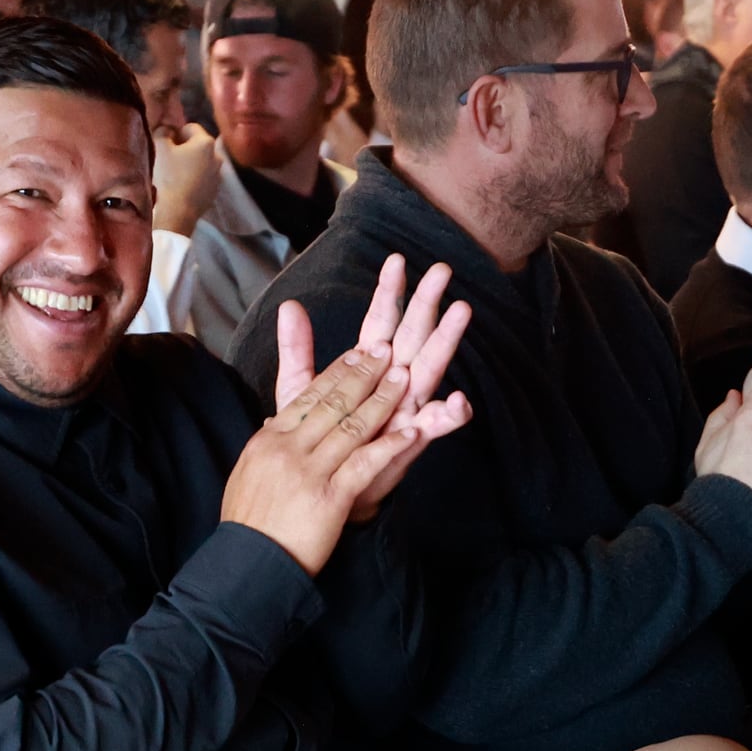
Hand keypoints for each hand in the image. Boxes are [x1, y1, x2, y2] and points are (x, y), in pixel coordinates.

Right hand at [153, 123, 220, 236]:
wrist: (179, 210)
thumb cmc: (169, 176)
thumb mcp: (160, 148)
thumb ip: (163, 132)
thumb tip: (168, 130)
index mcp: (206, 142)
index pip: (190, 127)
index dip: (176, 133)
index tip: (167, 145)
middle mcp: (218, 155)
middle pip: (198, 144)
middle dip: (185, 148)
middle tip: (170, 158)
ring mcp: (219, 174)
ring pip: (202, 161)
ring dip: (191, 162)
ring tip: (177, 173)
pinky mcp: (216, 189)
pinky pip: (205, 176)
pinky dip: (196, 176)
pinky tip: (184, 185)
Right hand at [221, 340, 423, 572]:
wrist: (246, 565)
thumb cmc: (249, 525)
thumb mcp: (248, 472)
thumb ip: (268, 445)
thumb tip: (274, 424)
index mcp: (268, 440)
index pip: (307, 395)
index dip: (337, 371)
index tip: (359, 352)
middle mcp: (287, 448)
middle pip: (331, 401)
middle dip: (363, 373)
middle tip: (386, 350)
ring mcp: (309, 472)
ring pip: (351, 425)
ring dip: (382, 399)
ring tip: (404, 378)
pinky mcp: (329, 498)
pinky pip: (364, 463)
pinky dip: (389, 444)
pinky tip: (410, 430)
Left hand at [270, 252, 473, 521]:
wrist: (322, 490)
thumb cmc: (318, 440)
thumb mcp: (301, 391)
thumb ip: (298, 350)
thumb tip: (290, 306)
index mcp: (368, 367)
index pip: (380, 321)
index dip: (388, 292)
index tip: (396, 260)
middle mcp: (393, 382)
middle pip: (412, 335)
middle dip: (427, 304)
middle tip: (442, 270)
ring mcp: (406, 408)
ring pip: (431, 369)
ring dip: (446, 341)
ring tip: (461, 312)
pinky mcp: (411, 441)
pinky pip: (435, 426)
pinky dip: (448, 416)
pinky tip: (458, 402)